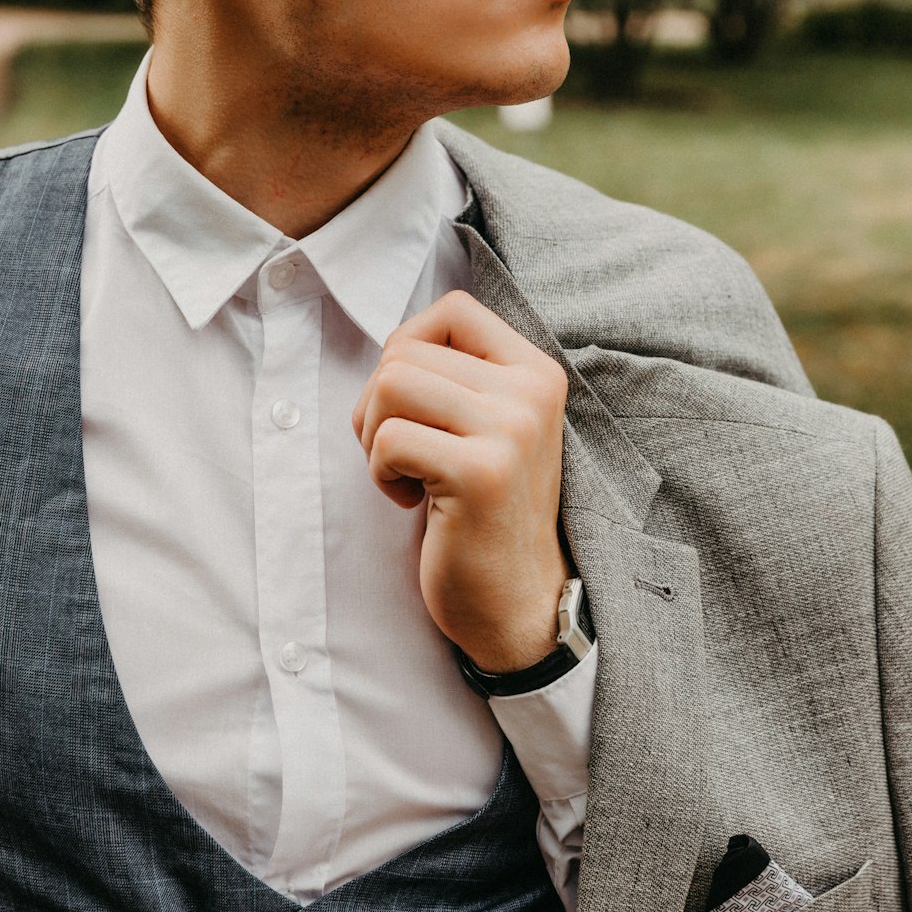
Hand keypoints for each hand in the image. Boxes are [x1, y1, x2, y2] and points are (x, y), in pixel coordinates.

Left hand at [352, 290, 570, 672]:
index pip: (453, 309)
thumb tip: (393, 340)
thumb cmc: (483, 509)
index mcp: (536, 371)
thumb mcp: (488, 425)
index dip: (408, 347)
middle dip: (378, 403)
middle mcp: (531, 392)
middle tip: (403, 454)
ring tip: (407, 472)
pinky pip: (389, 440)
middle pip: (404, 351)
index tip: (415, 402)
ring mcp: (510, 431)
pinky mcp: (479, 473)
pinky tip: (414, 501)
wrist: (519, 602)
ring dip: (374, 434)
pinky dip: (381, 474)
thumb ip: (457, 374)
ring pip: (390, 384)